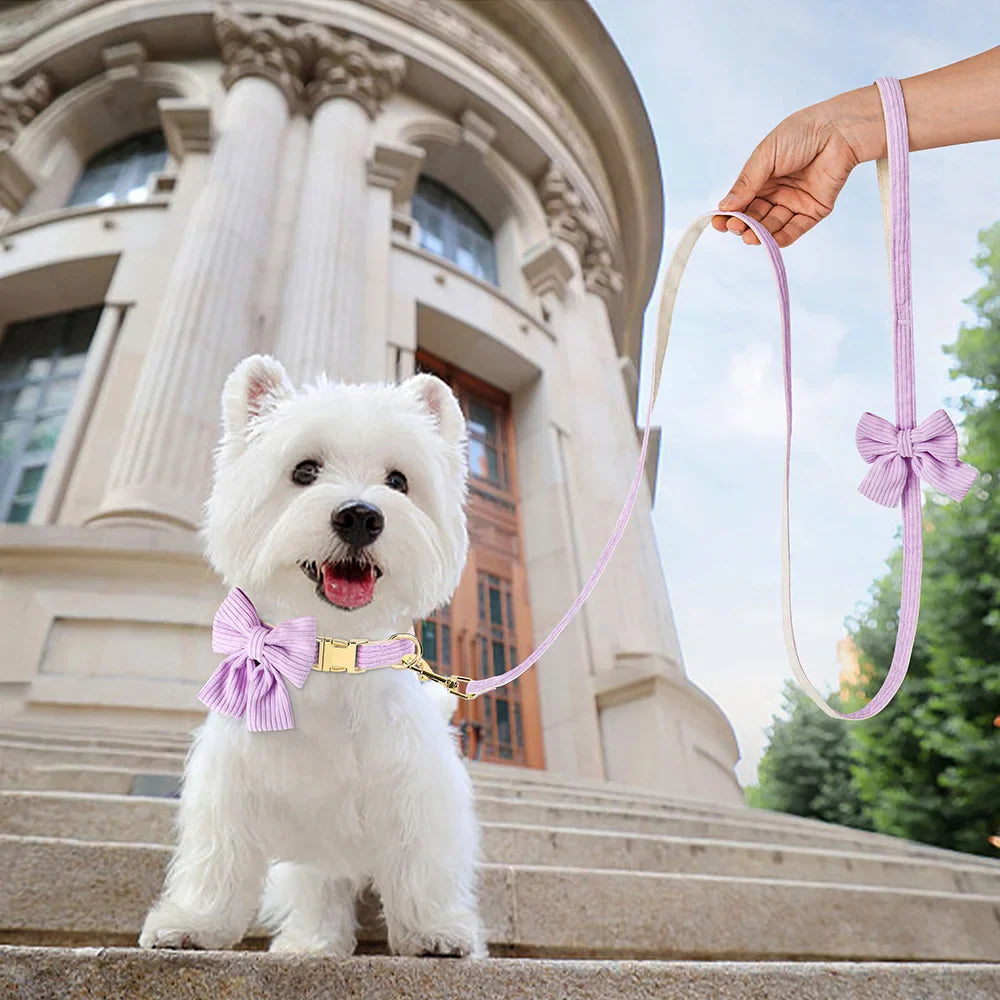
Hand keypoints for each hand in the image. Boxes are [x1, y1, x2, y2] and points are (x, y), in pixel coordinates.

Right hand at [713, 87, 882, 246]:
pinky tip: (769, 241)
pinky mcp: (813, 210)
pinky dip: (781, 238)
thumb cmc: (801, 134)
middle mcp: (777, 192)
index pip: (741, 202)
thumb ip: (746, 183)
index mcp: (762, 178)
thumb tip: (724, 207)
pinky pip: (794, 229)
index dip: (730, 214)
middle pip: (755, 217)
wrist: (839, 130)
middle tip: (735, 227)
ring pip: (772, 226)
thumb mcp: (765, 156)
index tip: (719, 223)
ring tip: (749, 236)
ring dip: (759, 234)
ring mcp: (794, 203)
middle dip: (744, 225)